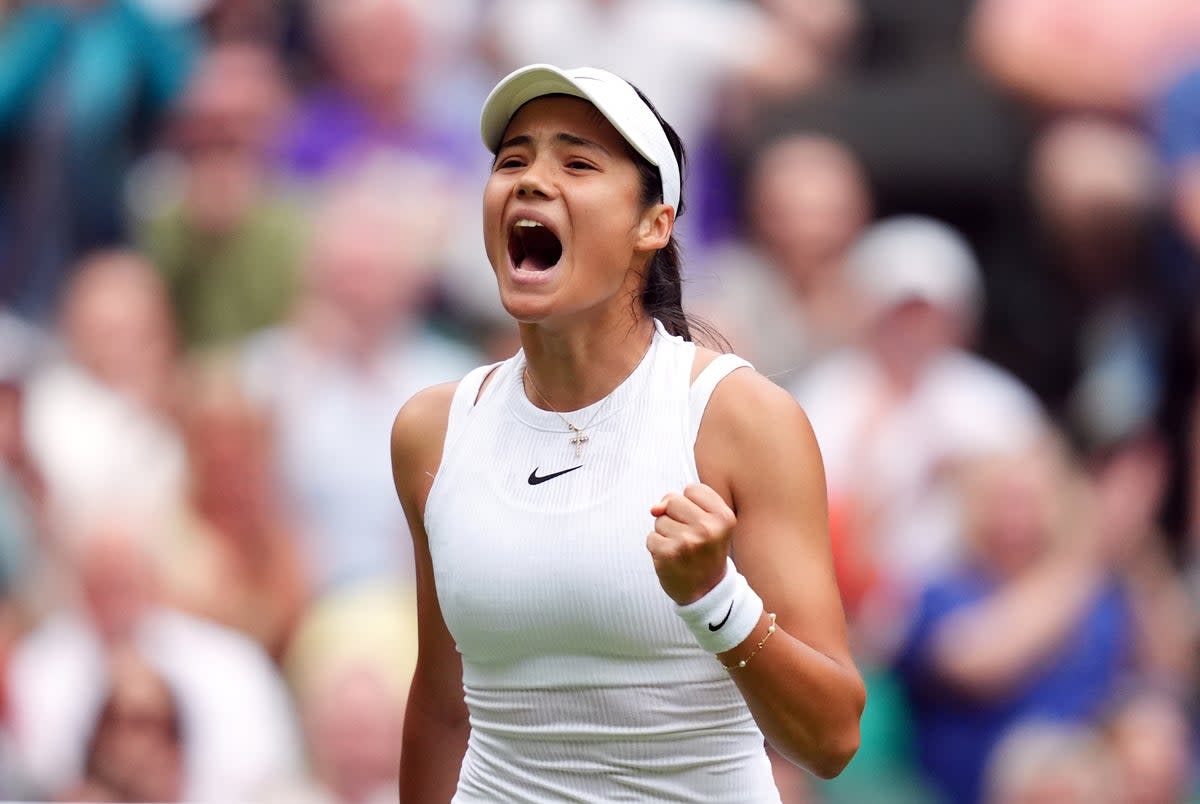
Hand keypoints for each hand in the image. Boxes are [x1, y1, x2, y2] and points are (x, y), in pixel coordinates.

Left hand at [647, 483, 735, 604]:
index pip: (692, 489)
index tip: (699, 522)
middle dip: (675, 516)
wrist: (707, 592)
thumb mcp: (710, 524)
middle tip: (689, 537)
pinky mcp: (667, 554)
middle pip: (673, 500)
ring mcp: (686, 541)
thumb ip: (684, 504)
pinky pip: (651, 537)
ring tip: (682, 549)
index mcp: (723, 517)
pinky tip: (672, 558)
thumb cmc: (706, 553)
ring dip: (665, 533)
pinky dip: (657, 547)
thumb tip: (655, 508)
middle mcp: (707, 528)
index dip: (690, 504)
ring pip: (659, 519)